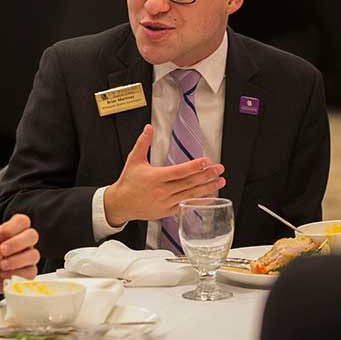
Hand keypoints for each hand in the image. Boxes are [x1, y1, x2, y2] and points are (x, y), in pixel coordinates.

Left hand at [0, 214, 39, 291]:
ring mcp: (28, 256)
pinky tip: (4, 275)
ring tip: (1, 265)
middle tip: (2, 250)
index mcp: (15, 229)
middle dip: (17, 243)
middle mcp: (24, 241)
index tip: (2, 233)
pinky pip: (31, 272)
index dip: (15, 226)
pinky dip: (18, 274)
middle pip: (32, 236)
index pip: (23, 221)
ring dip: (18, 260)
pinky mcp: (28, 272)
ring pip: (34, 255)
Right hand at [103, 124, 225, 226]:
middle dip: (206, 175)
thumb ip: (143, 143)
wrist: (121, 203)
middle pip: (189, 183)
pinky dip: (198, 201)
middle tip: (219, 169)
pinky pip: (186, 205)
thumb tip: (148, 128)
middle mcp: (162, 191)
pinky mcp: (167, 211)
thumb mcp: (134, 159)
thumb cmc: (128, 181)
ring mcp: (165, 202)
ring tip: (220, 182)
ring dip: (207, 188)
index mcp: (155, 177)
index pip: (179, 171)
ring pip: (190, 195)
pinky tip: (208, 196)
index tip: (207, 161)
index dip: (194, 166)